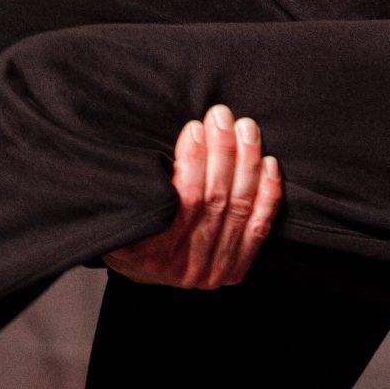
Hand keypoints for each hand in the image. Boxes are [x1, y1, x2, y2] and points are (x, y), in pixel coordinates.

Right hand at [104, 104, 281, 285]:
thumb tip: (152, 146)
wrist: (147, 268)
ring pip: (239, 208)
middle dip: (222, 152)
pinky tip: (268, 164)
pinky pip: (258, 228)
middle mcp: (186, 268)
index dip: (194, 159)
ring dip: (246, 163)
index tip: (195, 127)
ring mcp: (214, 271)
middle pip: (216, 200)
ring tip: (245, 128)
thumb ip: (133, 188)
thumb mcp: (121, 211)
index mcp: (151, 253)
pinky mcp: (235, 271)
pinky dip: (267, 194)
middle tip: (222, 116)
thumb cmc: (132, 228)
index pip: (185, 198)